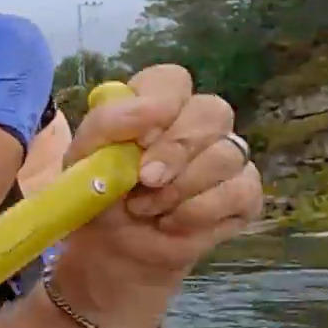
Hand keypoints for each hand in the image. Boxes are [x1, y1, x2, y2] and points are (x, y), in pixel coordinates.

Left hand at [60, 63, 262, 284]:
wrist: (113, 247)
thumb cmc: (99, 194)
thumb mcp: (83, 159)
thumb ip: (107, 126)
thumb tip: (149, 113)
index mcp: (158, 105)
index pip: (173, 81)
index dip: (161, 102)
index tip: (140, 135)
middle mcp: (198, 124)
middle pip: (211, 112)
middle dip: (176, 149)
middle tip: (145, 179)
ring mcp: (227, 157)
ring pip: (226, 154)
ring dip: (180, 188)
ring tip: (145, 208)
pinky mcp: (245, 194)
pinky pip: (239, 191)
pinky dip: (199, 212)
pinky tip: (171, 222)